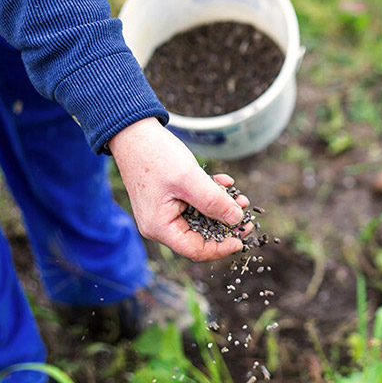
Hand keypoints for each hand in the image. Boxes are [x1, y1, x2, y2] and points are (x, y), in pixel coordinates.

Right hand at [109, 117, 249, 261]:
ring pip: (201, 218)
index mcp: (160, 227)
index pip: (195, 250)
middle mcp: (161, 224)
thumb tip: (237, 220)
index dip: (222, 248)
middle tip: (247, 215)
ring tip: (240, 197)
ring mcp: (165, 211)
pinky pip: (195, 203)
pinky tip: (224, 181)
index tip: (242, 238)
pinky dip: (211, 194)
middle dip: (225, 224)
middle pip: (200, 235)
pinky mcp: (170, 198)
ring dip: (222, 207)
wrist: (134, 132)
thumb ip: (214, 201)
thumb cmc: (155, 155)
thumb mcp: (189, 179)